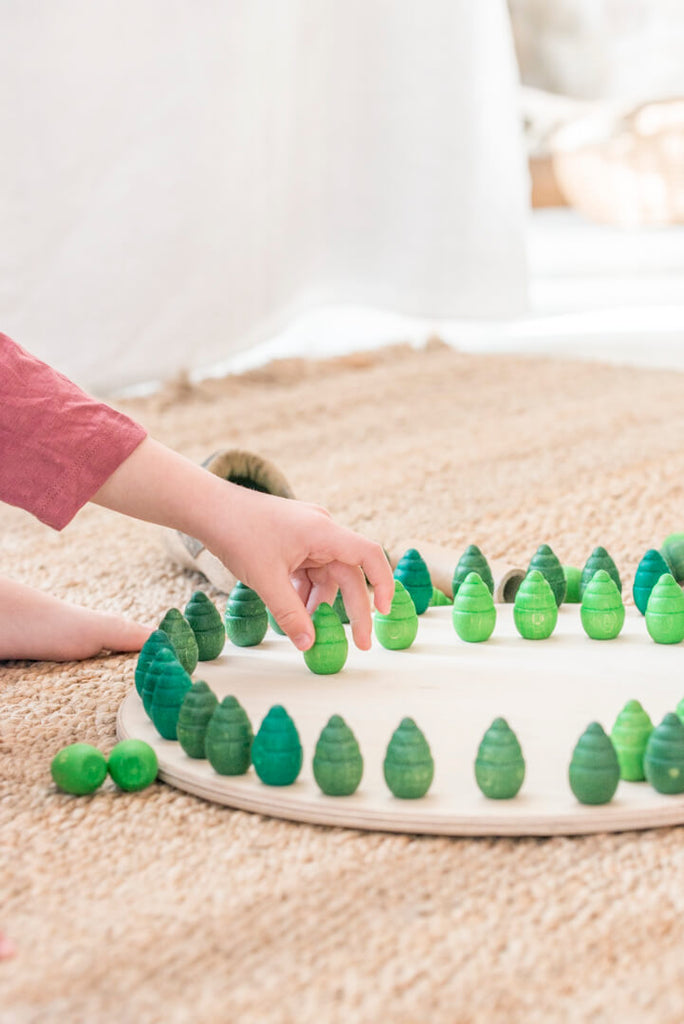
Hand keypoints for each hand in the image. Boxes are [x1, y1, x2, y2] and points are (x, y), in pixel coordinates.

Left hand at [204, 487, 393, 650]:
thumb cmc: (238, 534)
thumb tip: (308, 644)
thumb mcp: (266, 580)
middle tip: (358, 644)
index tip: (385, 612)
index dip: (384, 583)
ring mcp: (308, 535)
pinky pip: (309, 570)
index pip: (369, 555)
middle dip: (352, 609)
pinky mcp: (294, 540)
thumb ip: (290, 613)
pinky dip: (303, 591)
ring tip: (307, 629)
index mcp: (323, 532)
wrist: (209, 508)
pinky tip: (291, 610)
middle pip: (348, 574)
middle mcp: (322, 531)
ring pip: (326, 576)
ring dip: (319, 603)